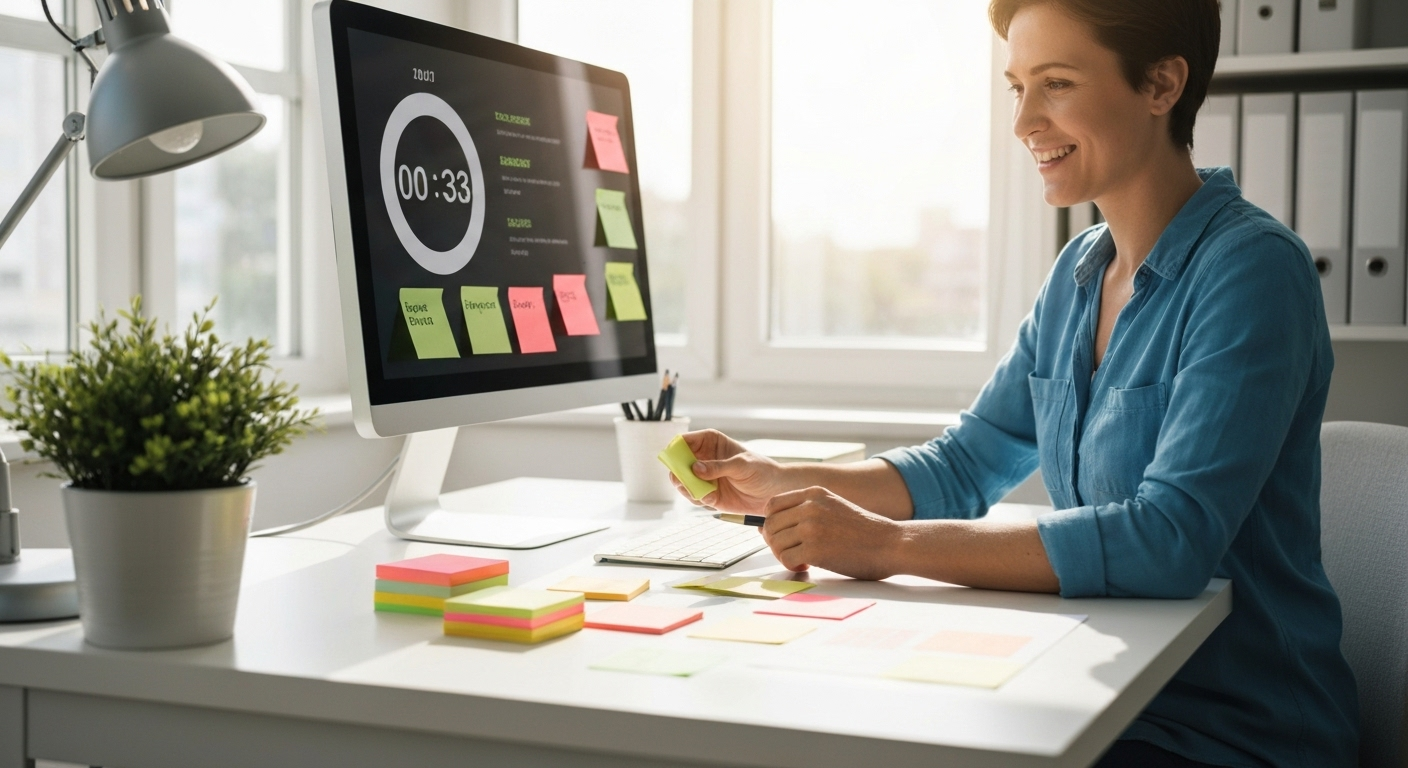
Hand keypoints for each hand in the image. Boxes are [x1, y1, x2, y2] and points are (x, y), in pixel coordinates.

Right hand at [669, 429, 787, 513]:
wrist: (773, 492)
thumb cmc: (761, 470)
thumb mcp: (741, 465)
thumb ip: (718, 467)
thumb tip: (695, 469)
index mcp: (710, 442)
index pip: (684, 441)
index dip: (675, 449)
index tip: (673, 460)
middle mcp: (703, 458)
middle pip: (678, 462)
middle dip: (677, 472)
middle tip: (682, 480)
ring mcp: (704, 477)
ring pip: (682, 481)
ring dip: (686, 488)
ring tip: (700, 492)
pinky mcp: (707, 494)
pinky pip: (693, 496)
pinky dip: (697, 499)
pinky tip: (710, 499)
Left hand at [762, 486, 902, 579]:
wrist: (891, 544)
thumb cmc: (864, 532)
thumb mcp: (834, 507)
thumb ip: (808, 510)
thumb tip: (771, 526)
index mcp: (814, 493)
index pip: (772, 505)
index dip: (770, 523)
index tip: (781, 535)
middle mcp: (810, 506)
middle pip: (769, 525)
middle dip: (775, 542)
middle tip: (791, 552)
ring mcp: (812, 527)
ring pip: (775, 543)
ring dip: (784, 555)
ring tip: (802, 559)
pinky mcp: (815, 550)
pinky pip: (786, 559)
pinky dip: (793, 566)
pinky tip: (808, 565)